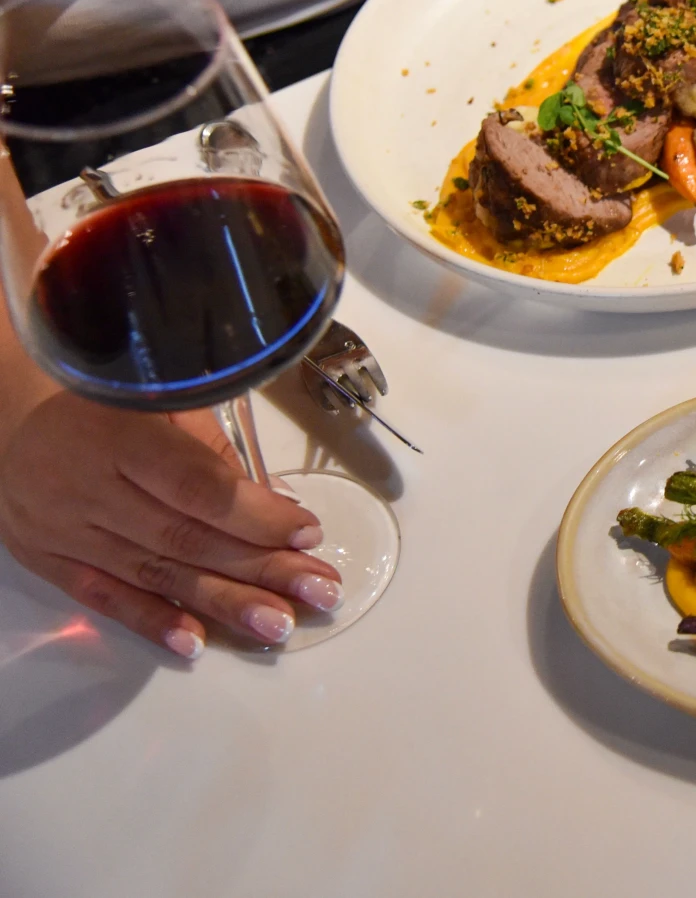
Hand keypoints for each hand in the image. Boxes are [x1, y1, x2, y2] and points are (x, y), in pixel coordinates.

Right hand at [0, 392, 343, 657]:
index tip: (308, 534)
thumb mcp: (163, 401)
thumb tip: (277, 506)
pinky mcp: (47, 559)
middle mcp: (88, 486)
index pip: (198, 488)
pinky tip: (197, 642)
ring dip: (222, 604)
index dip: (257, 516)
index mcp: (122, 434)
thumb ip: (213, 452)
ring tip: (277, 624)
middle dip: (260, 569)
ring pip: (153, 573)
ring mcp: (62, 528)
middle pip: (185, 538)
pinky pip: (103, 597)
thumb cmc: (107, 402)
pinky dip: (152, 621)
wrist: (9, 418)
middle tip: (318, 591)